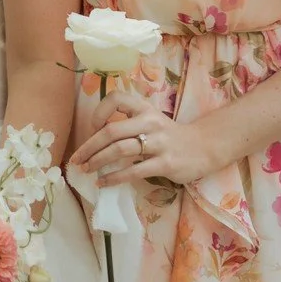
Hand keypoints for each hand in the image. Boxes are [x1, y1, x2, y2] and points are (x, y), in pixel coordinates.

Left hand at [76, 97, 220, 188]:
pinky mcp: (165, 163)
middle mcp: (150, 122)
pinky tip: (103, 183)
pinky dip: (114, 178)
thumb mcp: (150, 120)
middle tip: (76, 159)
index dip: (99, 112)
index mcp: (144, 108)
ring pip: (120, 150)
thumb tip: (95, 138)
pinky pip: (134, 171)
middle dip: (89, 146)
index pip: (116, 98)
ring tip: (86, 170)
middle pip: (111, 131)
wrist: (204, 147)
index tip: (92, 127)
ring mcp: (158, 143)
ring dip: (98, 161)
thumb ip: (128, 122)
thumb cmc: (169, 135)